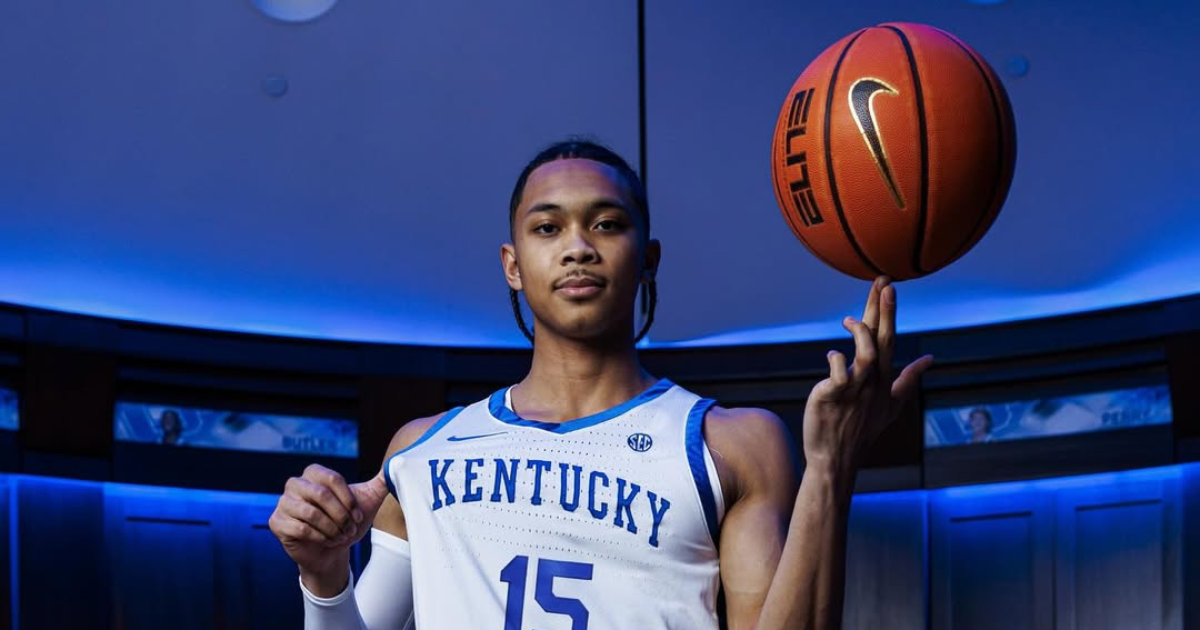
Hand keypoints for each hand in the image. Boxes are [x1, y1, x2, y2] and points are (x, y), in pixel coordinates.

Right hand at [268, 464, 389, 588]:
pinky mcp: (276, 522)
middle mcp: (295, 484)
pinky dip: (319, 538)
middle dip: (341, 516)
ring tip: (339, 536)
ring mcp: (283, 503)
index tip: (358, 516)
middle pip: (321, 495)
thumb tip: (397, 464)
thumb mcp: (366, 502)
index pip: (333, 479)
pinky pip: (300, 528)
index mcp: (314, 473)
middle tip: (350, 530)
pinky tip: (325, 541)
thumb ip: (380, 482)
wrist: (331, 552)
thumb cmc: (347, 523)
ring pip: (311, 513)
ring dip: (331, 529)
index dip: (349, 500)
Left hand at [802, 277, 932, 473]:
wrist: (836, 459)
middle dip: (883, 310)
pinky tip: (832, 355)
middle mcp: (873, 382)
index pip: (890, 339)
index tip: (889, 286)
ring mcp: (855, 389)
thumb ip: (909, 380)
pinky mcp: (833, 396)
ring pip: (865, 354)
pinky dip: (836, 360)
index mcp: (885, 380)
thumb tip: (930, 360)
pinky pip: (838, 373)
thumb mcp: (892, 405)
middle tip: (883, 282)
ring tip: (849, 320)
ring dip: (860, 333)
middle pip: (882, 340)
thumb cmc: (861, 429)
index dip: (889, 312)